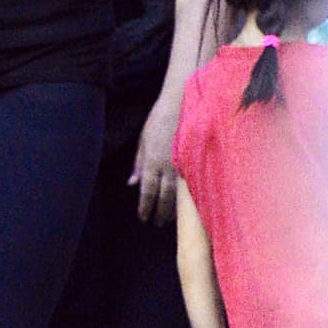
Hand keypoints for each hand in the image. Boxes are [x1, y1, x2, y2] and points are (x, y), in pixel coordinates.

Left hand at [129, 95, 179, 224]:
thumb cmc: (159, 120)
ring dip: (173, 209)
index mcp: (151, 162)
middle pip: (163, 197)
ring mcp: (183, 165)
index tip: (143, 218)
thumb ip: (138, 162)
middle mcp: (167, 167)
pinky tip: (187, 205)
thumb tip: (131, 183)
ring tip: (170, 220)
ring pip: (178, 194)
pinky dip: (187, 197)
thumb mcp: (143, 140)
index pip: (147, 191)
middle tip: (157, 223)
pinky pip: (191, 184)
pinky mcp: (195, 161)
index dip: (145, 207)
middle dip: (159, 212)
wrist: (182, 104)